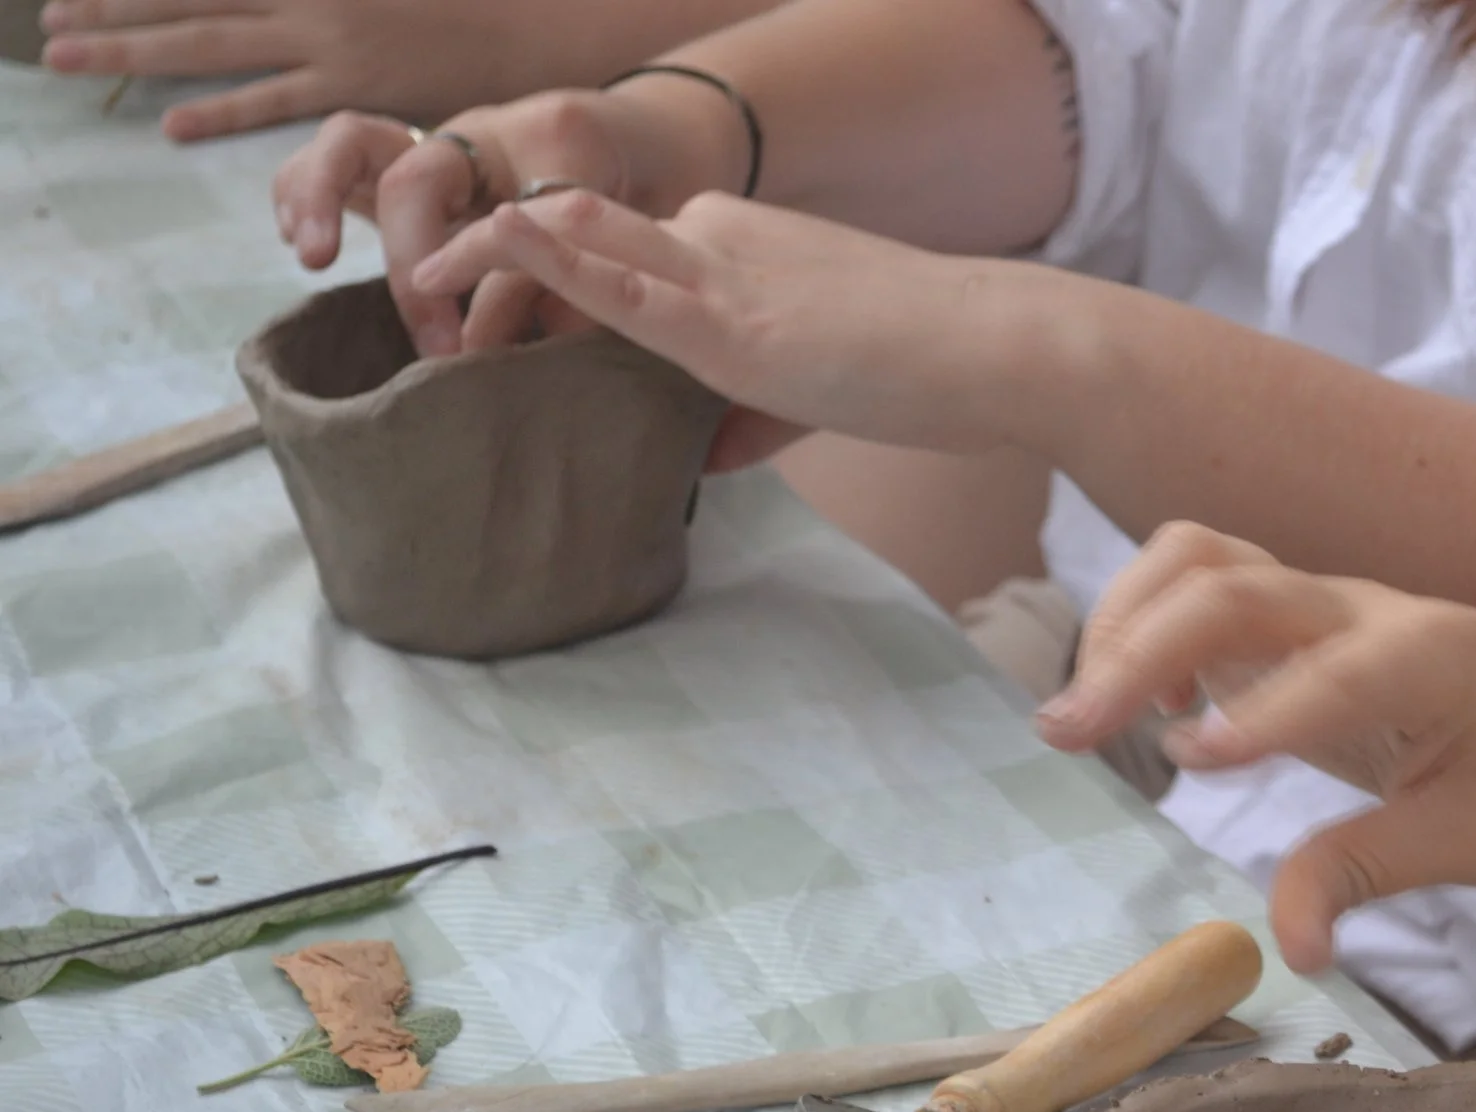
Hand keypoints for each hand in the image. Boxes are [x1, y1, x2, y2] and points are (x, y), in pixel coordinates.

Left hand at [41, 0, 519, 141]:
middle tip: (48, 27)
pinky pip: (280, 100)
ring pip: (215, 41)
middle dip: (113, 7)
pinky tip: (174, 124)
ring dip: (138, 49)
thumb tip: (272, 0)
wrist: (532, 19)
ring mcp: (329, 40)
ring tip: (72, 56)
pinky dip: (225, 110)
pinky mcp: (359, 87)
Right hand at [272, 76, 744, 355]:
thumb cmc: (647, 205)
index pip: (508, 220)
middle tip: (422, 338)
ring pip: (358, 142)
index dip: (491, 292)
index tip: (467, 352)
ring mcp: (445, 138)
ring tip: (312, 256)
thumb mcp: (643, 248)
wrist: (651, 140)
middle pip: (417, 180)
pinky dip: (307, 189)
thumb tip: (532, 356)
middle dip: (405, 263)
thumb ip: (596, 294)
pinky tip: (301, 241)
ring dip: (320, 196)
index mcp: (560, 146)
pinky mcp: (412, 155)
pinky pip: (342, 156)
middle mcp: (489, 132)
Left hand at [407, 190, 1040, 454]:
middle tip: (432, 310)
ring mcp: (724, 273)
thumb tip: (695, 459)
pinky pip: (620, 280)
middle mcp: (721, 238)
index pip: (623, 252)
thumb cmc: (933, 369)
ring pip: (580, 239)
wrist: (998, 348)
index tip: (493, 324)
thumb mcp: (822, 392)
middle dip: (493, 265)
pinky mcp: (734, 323)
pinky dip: (544, 262)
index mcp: (743, 246)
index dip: (549, 282)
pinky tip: (488, 246)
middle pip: (582, 234)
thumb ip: (748, 417)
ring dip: (489, 263)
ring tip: (422, 298)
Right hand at [1033, 526, 1475, 970]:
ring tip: (1089, 713)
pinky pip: (1200, 575)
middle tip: (1064, 735)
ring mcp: (1320, 600)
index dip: (1262, 711)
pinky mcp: (1288, 611)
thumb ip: (1366, 876)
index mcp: (1432, 661)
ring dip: (1127, 617)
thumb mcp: (1472, 844)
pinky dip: (1147, 616)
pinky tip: (1149, 703)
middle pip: (1236, 587)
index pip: (1337, 672)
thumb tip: (1294, 949)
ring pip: (1204, 557)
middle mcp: (1365, 610)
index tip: (1188, 759)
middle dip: (1139, 649)